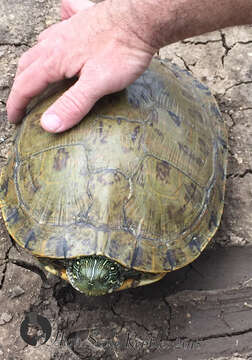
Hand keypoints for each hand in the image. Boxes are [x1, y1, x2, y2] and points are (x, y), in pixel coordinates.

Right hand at [7, 0, 154, 132]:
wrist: (142, 18)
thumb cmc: (121, 50)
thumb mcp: (97, 84)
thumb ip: (73, 104)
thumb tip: (48, 125)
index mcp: (54, 59)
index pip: (26, 85)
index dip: (17, 104)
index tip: (14, 119)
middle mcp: (56, 42)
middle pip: (28, 65)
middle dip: (21, 86)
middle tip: (22, 103)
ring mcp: (68, 29)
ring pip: (41, 47)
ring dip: (33, 64)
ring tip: (35, 77)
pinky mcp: (83, 21)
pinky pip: (61, 22)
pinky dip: (55, 30)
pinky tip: (60, 31)